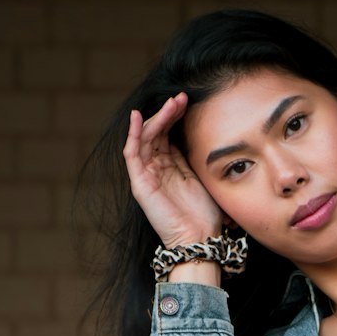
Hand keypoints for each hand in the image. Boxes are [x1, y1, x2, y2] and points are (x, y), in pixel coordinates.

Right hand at [122, 93, 225, 247]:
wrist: (199, 238)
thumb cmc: (204, 213)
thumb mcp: (201, 176)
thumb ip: (194, 156)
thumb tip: (199, 130)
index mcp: (170, 166)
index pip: (167, 134)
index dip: (175, 116)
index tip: (188, 101)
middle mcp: (156, 168)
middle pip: (156, 132)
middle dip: (168, 113)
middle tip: (181, 97)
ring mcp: (146, 175)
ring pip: (145, 138)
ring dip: (157, 118)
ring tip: (172, 104)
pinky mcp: (139, 183)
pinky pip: (132, 154)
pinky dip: (133, 134)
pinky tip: (138, 117)